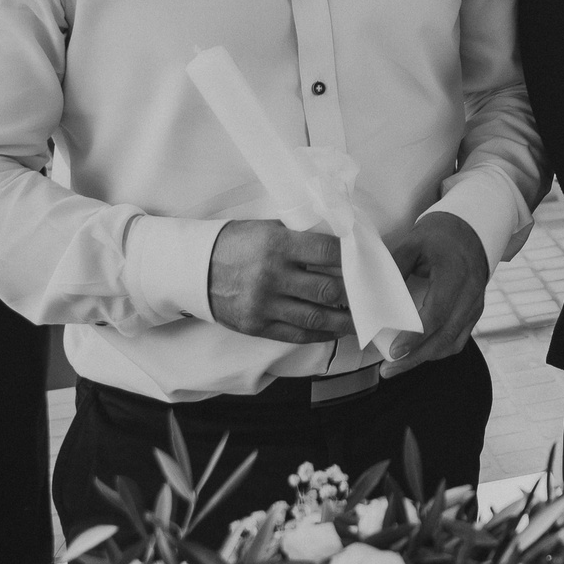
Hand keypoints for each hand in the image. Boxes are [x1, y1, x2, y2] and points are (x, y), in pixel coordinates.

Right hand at [207, 221, 354, 342]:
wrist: (194, 268)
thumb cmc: (237, 243)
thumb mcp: (268, 228)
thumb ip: (300, 236)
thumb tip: (339, 242)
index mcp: (277, 245)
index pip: (327, 252)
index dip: (351, 258)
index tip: (363, 262)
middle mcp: (272, 276)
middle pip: (327, 289)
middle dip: (353, 293)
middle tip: (369, 294)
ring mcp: (264, 304)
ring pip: (316, 318)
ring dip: (344, 321)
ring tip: (361, 319)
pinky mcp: (256, 326)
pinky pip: (296, 335)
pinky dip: (320, 335)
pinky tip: (335, 331)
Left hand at [382, 213, 491, 377]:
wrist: (471, 228)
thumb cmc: (439, 235)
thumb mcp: (413, 243)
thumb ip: (394, 268)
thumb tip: (372, 296)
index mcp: (456, 273)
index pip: (437, 312)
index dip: (416, 336)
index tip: (394, 351)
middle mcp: (471, 291)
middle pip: (445, 335)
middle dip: (416, 357)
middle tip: (388, 370)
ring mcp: (476, 303)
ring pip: (453, 342)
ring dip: (426, 357)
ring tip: (398, 365)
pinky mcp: (475, 310)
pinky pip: (459, 338)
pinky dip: (438, 350)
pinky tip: (419, 353)